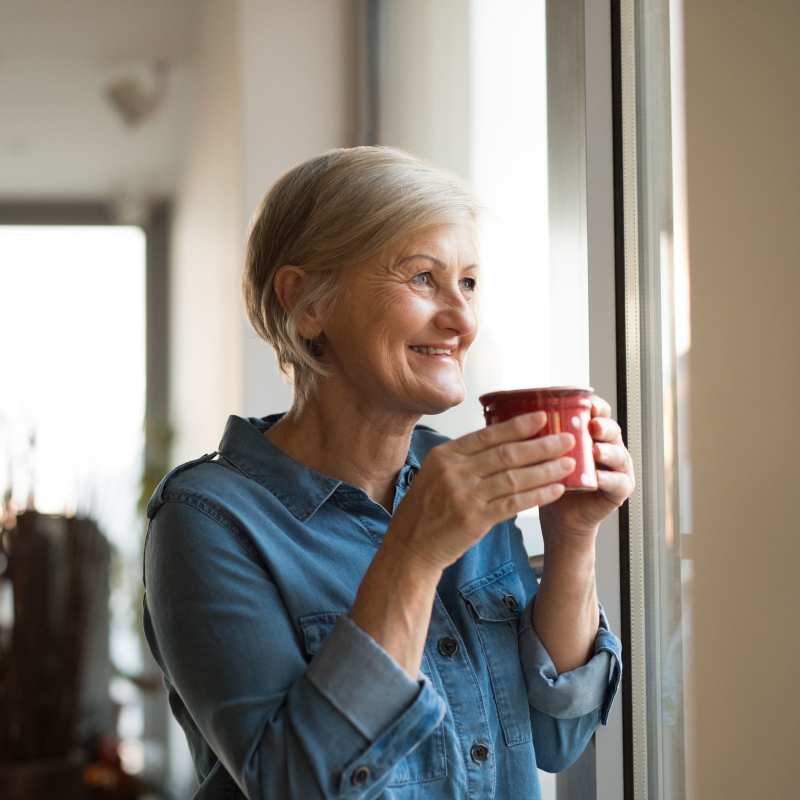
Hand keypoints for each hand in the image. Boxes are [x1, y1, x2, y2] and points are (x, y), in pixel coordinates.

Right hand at [385, 411, 575, 569]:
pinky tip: (555, 490)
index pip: (488, 434)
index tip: (542, 418)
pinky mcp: (475, 519)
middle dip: (541, 445)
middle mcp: (454, 471)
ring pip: (515, 477)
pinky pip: (514, 503)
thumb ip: (464, 460)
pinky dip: (537, 495)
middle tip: (567, 439)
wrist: (410, 546)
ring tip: (569, 464)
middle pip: (506, 453)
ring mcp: (464, 495)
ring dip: (546, 469)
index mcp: (444, 455)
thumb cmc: (425, 510)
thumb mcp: (435, 474)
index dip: (518, 426)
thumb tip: (501, 443)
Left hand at [539, 394, 635, 539]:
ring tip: (595, 451)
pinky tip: (597, 478)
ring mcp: (616, 468)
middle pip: (612, 429)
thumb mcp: (544, 453)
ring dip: (608, 451)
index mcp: (590, 433)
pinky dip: (609, 479)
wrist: (558, 516)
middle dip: (604, 426)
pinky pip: (619, 482)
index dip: (595, 406)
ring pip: (619, 454)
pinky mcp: (619, 490)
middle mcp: (607, 446)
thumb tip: (512, 412)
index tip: (586, 402)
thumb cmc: (550, 479)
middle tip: (593, 426)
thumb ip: (540, 435)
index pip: (598, 412)